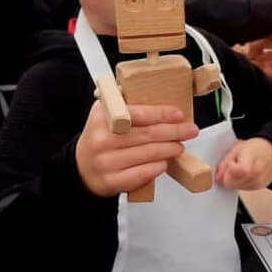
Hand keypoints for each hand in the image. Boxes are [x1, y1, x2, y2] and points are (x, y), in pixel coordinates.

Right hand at [76, 102, 199, 196]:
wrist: (81, 166)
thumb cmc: (100, 137)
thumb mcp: (104, 113)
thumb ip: (123, 100)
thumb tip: (150, 89)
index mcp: (103, 117)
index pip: (138, 114)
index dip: (162, 114)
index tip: (179, 114)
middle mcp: (102, 139)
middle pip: (148, 135)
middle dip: (174, 132)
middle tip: (190, 130)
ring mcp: (106, 162)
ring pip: (148, 155)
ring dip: (169, 150)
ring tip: (179, 146)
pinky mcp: (111, 181)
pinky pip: (142, 174)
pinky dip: (157, 167)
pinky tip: (164, 162)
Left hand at [215, 138, 271, 189]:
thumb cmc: (258, 147)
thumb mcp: (238, 148)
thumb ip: (225, 163)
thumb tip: (218, 177)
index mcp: (250, 165)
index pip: (232, 174)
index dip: (227, 169)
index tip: (230, 162)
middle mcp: (255, 177)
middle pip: (230, 184)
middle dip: (227, 175)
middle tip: (234, 165)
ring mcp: (257, 184)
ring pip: (235, 187)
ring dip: (234, 179)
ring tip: (241, 167)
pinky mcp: (258, 188)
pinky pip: (242, 188)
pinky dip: (240, 181)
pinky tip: (245, 172)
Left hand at [246, 23, 271, 68]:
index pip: (268, 23)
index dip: (257, 27)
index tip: (249, 30)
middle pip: (262, 33)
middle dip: (251, 39)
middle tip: (245, 44)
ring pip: (263, 45)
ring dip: (254, 50)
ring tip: (249, 54)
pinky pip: (271, 57)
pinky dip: (263, 60)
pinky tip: (259, 63)